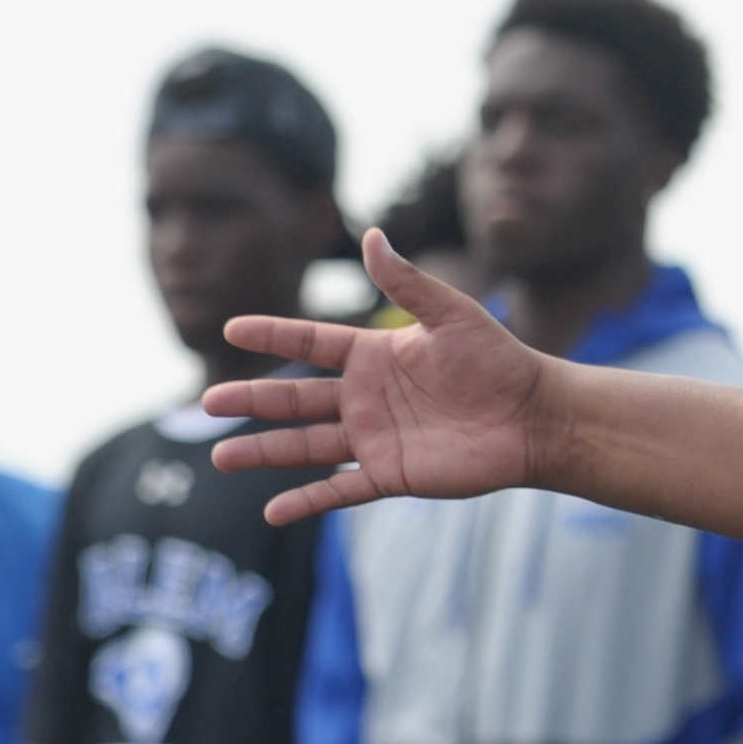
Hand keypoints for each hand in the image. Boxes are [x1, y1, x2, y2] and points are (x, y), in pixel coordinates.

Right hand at [209, 237, 565, 527]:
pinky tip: (272, 510)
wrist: (535, 416)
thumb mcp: (451, 313)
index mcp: (374, 354)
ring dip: (264, 451)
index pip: (310, 342)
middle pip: (296, 398)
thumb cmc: (499, 360)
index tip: (232, 329)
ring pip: (306, 446)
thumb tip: (371, 234)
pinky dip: (307, 502)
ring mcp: (374, 438)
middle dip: (252, 400)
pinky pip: (339, 491)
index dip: (273, 335)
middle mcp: (366, 397)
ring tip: (221, 456)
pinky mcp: (391, 475)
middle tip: (208, 402)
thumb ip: (406, 281)